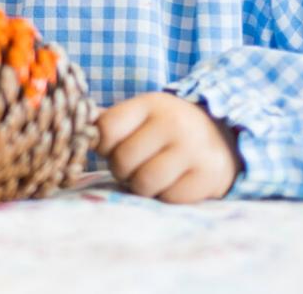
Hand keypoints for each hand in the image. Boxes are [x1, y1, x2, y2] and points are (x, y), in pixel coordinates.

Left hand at [96, 92, 241, 202]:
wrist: (224, 135)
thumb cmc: (171, 127)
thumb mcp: (145, 114)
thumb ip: (112, 122)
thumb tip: (78, 130)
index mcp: (151, 104)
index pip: (107, 129)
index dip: (103, 145)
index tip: (112, 147)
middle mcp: (172, 123)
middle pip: (123, 161)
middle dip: (123, 170)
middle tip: (135, 165)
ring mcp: (192, 150)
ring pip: (144, 184)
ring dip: (143, 186)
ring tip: (152, 175)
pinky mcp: (206, 177)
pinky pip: (169, 198)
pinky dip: (166, 195)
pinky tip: (174, 182)